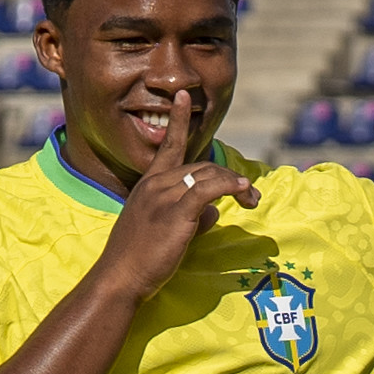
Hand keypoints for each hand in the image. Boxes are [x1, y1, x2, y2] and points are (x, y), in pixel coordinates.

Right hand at [95, 89, 259, 302]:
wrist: (120, 277)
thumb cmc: (139, 258)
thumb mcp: (163, 230)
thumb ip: (190, 216)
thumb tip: (214, 211)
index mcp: (148, 184)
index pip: (168, 146)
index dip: (178, 121)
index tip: (184, 97)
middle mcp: (155, 184)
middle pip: (201, 165)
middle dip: (229, 177)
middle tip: (251, 195)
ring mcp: (164, 196)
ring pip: (208, 176)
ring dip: (236, 186)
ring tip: (252, 199)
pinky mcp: (176, 211)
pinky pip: (209, 189)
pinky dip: (229, 186)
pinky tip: (244, 190)